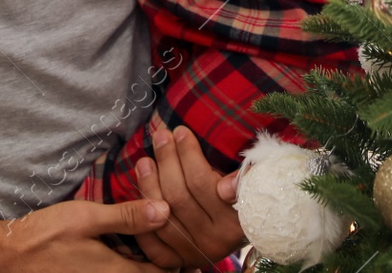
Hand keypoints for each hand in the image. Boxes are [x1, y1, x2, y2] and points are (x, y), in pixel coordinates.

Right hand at [0, 198, 169, 272]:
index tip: (193, 247)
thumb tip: (165, 208)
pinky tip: (128, 250)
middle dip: (167, 264)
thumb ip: (127, 216)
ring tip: (159, 247)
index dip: (180, 262)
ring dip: (147, 265)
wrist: (9, 257)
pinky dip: (128, 265)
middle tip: (182, 245)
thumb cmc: (46, 236)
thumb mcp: (87, 218)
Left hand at [131, 125, 244, 269]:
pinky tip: (140, 189)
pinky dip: (142, 213)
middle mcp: (213, 241)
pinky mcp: (174, 260)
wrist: (233, 232)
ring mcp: (192, 252)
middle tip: (161, 136)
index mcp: (234, 223)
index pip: (203, 183)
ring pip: (161, 213)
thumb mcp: (251, 184)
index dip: (189, 155)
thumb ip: (245, 179)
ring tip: (146, 158)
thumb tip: (228, 186)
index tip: (181, 132)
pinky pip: (150, 239)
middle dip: (167, 160)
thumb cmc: (242, 198)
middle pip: (178, 195)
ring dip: (149, 182)